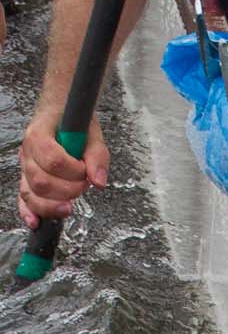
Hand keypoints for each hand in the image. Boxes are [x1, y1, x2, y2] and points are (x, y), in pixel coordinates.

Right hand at [18, 106, 108, 225]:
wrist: (58, 110)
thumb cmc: (73, 120)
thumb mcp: (90, 130)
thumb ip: (97, 155)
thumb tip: (99, 182)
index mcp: (39, 134)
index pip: (52, 159)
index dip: (71, 171)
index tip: (85, 171)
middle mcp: (27, 152)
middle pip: (40, 181)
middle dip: (65, 190)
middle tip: (83, 186)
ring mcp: (24, 167)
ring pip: (30, 194)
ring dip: (52, 205)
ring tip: (70, 205)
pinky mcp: (25, 180)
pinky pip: (23, 200)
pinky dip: (30, 212)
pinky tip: (37, 223)